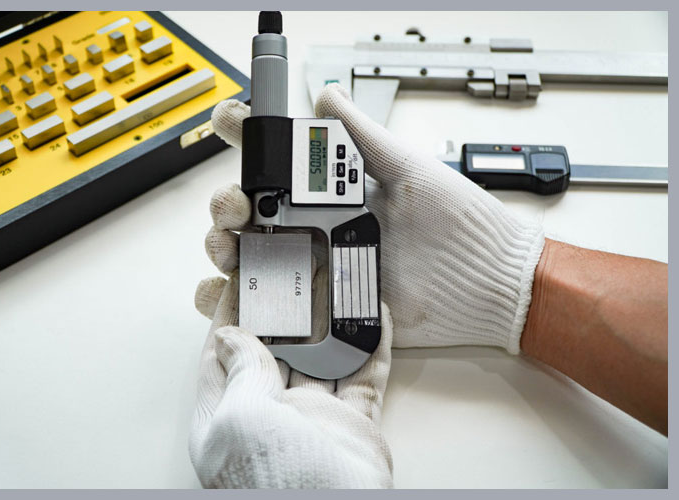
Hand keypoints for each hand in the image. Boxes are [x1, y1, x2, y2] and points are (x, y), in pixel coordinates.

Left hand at [190, 267, 393, 487]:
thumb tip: (232, 338)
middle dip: (285, 311)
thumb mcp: (241, 418)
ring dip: (330, 321)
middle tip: (294, 273)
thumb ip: (241, 372)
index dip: (228, 317)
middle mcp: (269, 416)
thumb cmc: (276, 483)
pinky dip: (371, 345)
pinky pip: (364, 376)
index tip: (238, 282)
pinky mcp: (352, 425)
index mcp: (228, 417)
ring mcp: (312, 419)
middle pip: (275, 350)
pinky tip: (373, 317)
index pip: (221, 355)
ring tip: (336, 283)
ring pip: (322, 357)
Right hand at [201, 84, 543, 352]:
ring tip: (231, 245)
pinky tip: (229, 290)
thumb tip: (326, 97)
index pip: (277, 166)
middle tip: (239, 203)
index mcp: (334, 194)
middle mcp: (318, 230)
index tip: (232, 124)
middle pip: (249, 214)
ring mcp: (318, 269)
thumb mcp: (408, 169)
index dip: (246, 142)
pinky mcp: (323, 310)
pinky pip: (267, 307)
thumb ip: (364, 136)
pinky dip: (234, 300)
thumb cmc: (459, 224)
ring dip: (223, 246)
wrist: (486, 283)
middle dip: (225, 202)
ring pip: (247, 258)